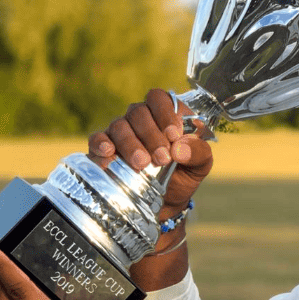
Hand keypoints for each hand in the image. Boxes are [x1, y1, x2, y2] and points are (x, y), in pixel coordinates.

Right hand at [88, 88, 213, 219]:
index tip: (174, 136)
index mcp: (164, 114)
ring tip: (142, 164)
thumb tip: (180, 149)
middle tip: (162, 158)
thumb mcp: (201, 164)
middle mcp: (140, 119)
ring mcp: (120, 132)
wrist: (167, 200)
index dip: (165, 114)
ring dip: (131, 144)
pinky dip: (101, 144)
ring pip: (119, 126)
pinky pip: (97, 139)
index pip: (159, 98)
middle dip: (151, 135)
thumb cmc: (184, 173)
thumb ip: (198, 152)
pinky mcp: (104, 149)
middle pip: (138, 112)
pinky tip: (110, 153)